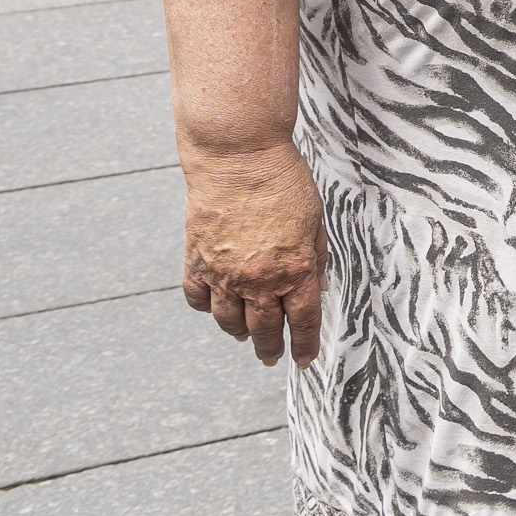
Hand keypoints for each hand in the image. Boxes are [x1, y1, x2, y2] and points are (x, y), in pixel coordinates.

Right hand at [180, 141, 323, 366]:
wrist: (238, 156)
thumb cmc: (282, 181)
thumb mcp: (314, 220)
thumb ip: (316, 258)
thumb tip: (319, 288)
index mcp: (294, 270)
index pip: (303, 321)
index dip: (305, 345)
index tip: (305, 360)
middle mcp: (258, 280)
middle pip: (265, 329)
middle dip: (271, 348)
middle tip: (273, 357)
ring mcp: (224, 274)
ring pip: (229, 322)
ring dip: (239, 334)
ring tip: (245, 338)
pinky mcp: (197, 261)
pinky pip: (198, 299)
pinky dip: (207, 308)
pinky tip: (215, 309)